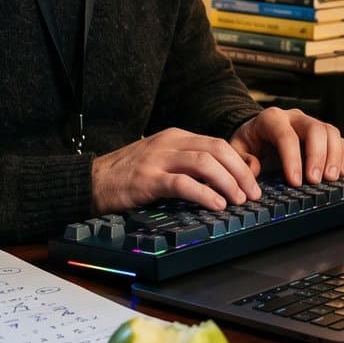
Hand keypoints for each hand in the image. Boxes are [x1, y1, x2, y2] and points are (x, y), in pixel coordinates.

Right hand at [91, 128, 262, 212]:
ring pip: (204, 163)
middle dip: (240, 172)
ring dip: (227, 182)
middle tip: (253, 194)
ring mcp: (157, 159)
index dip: (240, 163)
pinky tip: (215, 205)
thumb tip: (224, 179)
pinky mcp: (147, 179)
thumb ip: (188, 165)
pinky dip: (204, 194)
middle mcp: (169, 143)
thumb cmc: (128, 175)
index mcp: (175, 137)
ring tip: (238, 200)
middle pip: (217, 150)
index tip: (253, 183)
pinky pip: (183, 183)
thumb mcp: (161, 161)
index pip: (218, 144)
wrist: (90, 181)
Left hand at [230, 107, 343, 187]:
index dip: (292, 159)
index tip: (295, 181)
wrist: (258, 134)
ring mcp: (311, 124)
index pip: (286, 135)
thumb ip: (242, 159)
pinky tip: (342, 173)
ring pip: (330, 132)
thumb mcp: (236, 149)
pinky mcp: (323, 135)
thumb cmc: (249, 143)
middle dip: (317, 156)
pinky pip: (339, 140)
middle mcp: (295, 117)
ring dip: (334, 156)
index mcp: (272, 119)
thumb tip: (254, 169)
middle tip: (315, 180)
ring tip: (331, 178)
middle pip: (314, 129)